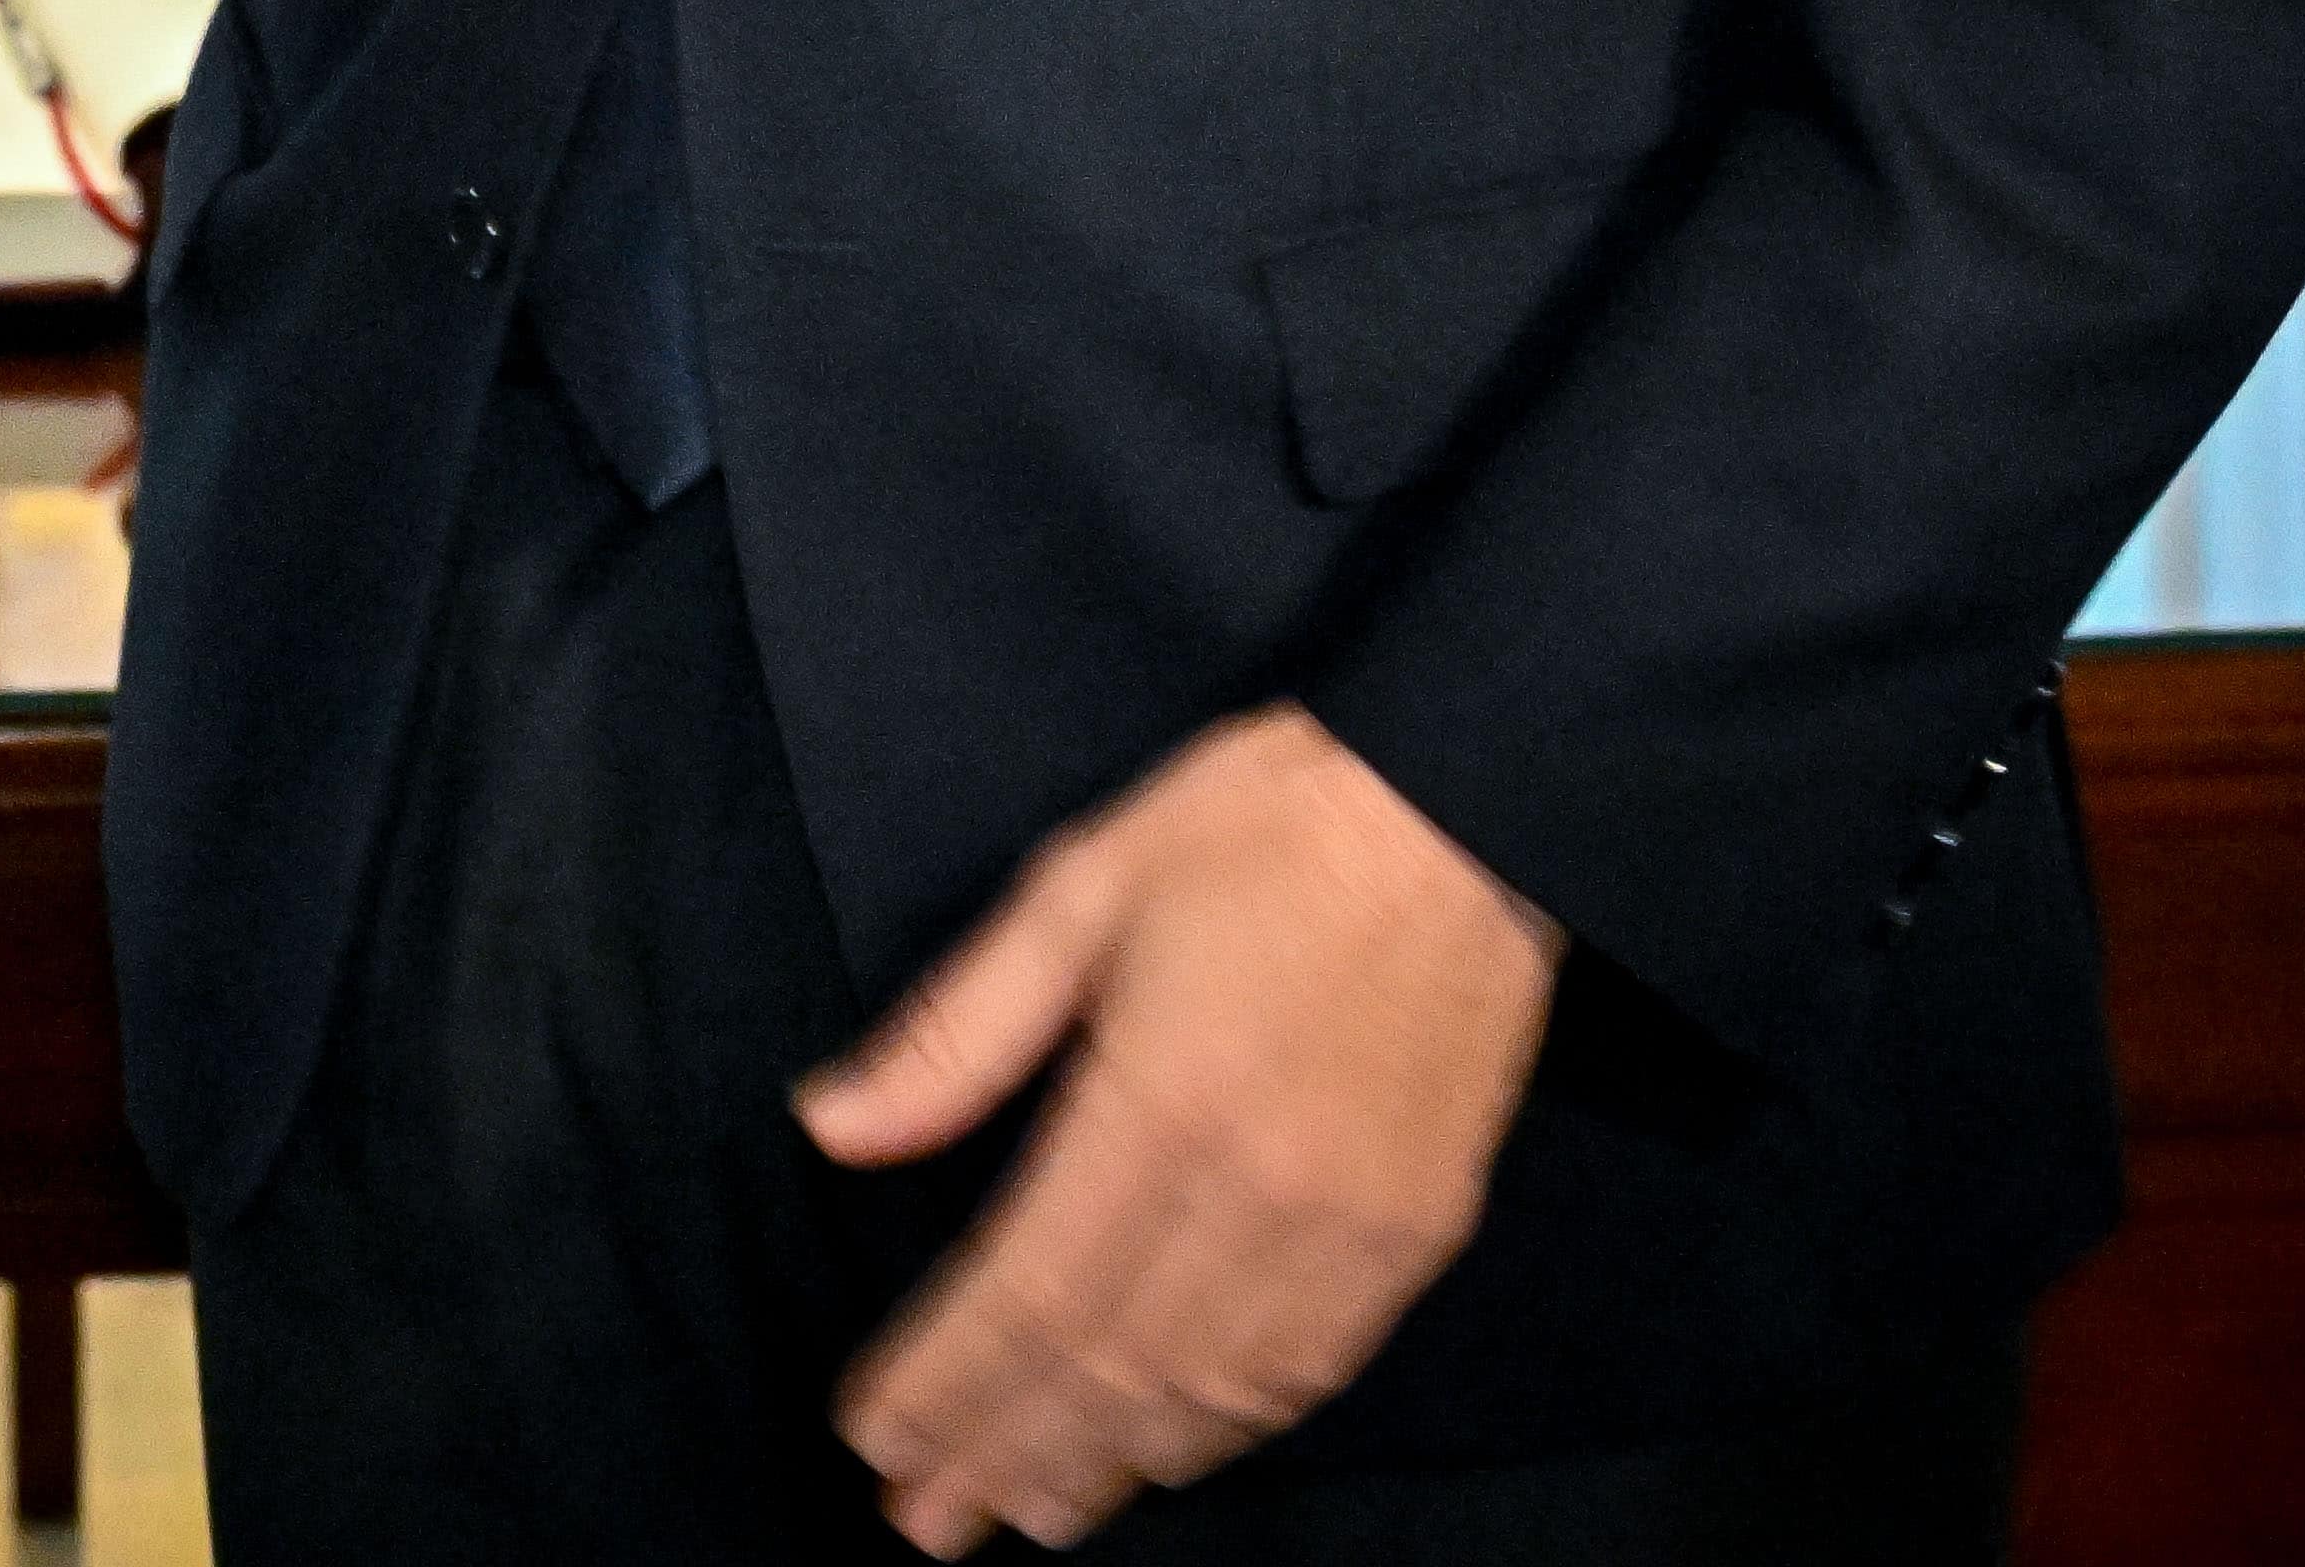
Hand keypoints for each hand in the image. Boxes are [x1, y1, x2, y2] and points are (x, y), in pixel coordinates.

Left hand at [795, 705, 1557, 1545]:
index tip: (873, 1436)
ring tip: (1025, 1512)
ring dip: (1109, 1464)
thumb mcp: (1082, 881)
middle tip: (925, 1525)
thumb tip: (830, 1126)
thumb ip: (959, 1030)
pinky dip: (1225, 1430)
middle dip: (1005, 1454)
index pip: (1027, 1291)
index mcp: (1161, 1102)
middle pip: (1109, 1369)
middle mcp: (1257, 1192)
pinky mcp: (1417, 1235)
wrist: (1474, 808)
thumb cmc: (1264, 825)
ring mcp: (1350, 1228)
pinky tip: (1167, 1453)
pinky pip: (1307, 1372)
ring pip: (1210, 1393)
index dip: (944, 1380)